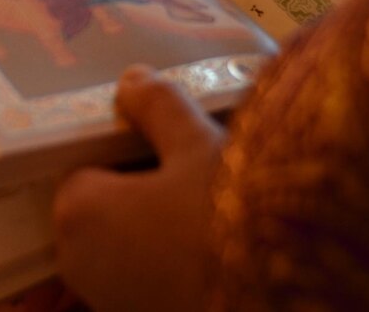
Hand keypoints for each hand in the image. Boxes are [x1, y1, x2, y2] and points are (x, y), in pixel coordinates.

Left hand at [52, 65, 223, 310]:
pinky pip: (152, 280)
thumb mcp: (199, 144)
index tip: (170, 148)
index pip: (85, 167)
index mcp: (76, 212)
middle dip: (143, 192)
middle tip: (197, 177)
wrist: (292, 299)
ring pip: (130, 247)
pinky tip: (222, 252)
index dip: (127, 152)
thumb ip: (158, 107)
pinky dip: (178, 264)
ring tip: (216, 212)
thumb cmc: (233, 217)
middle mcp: (80, 266)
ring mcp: (112, 302)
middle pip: (105, 209)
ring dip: (162, 230)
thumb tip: (131, 79)